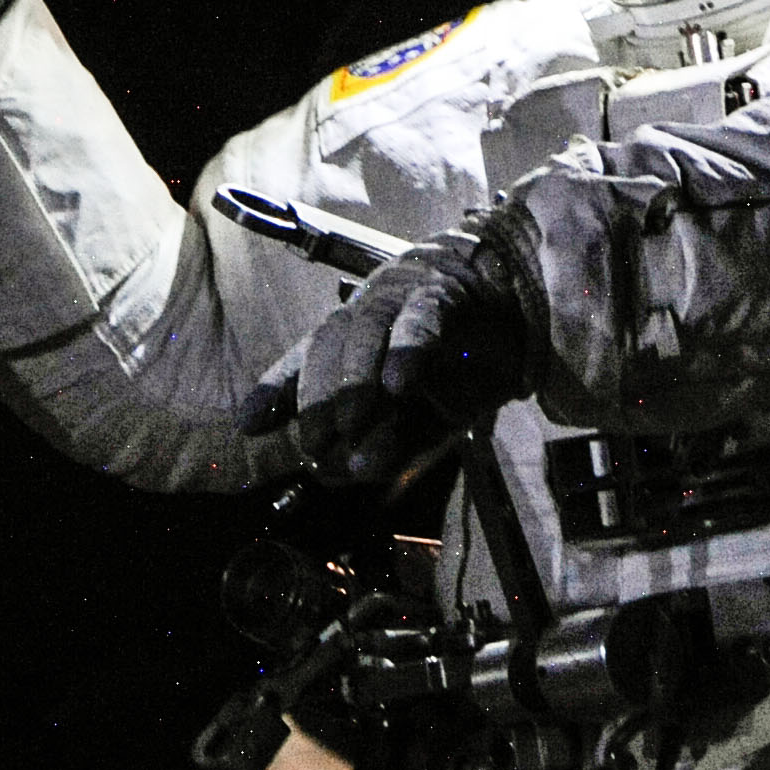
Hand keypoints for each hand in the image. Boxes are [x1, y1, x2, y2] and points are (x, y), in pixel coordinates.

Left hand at [239, 236, 535, 485]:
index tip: (251, 425)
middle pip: (328, 343)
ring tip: (349, 425)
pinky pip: (421, 321)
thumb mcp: (416, 418)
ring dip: (353, 380)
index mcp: (356, 335)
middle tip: (318, 445)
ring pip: (365, 329)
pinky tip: (399, 384)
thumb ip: (380, 443)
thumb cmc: (463, 366)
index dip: (276, 389)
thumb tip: (339, 472)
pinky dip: (406, 350)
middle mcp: (370, 311)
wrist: (519, 310)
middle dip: (317, 397)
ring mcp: (405, 299)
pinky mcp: (444, 298)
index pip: (305, 358)